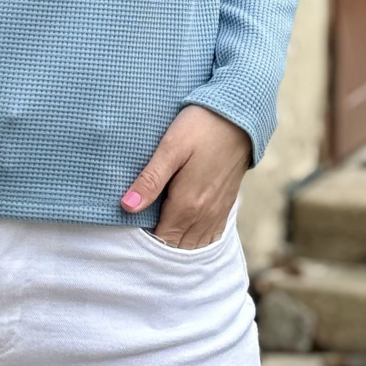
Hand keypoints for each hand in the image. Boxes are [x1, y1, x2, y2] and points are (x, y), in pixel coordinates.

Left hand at [120, 105, 251, 247]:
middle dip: (159, 243)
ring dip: (176, 243)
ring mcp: (217, 213)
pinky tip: (183, 229)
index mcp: (187, 205)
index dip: (144, 238)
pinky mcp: (225, 206)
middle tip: (140, 228)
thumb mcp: (171, 148)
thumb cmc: (200, 128)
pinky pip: (209, 236)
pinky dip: (194, 239)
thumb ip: (150, 179)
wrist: (239, 118)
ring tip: (159, 227)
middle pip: (177, 246)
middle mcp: (204, 216)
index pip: (161, 240)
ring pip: (194, 245)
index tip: (130, 227)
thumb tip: (127, 206)